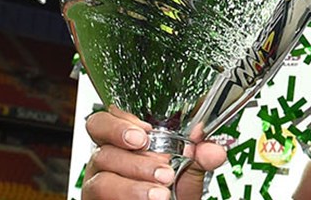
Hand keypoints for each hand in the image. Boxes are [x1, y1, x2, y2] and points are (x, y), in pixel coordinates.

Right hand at [82, 109, 226, 199]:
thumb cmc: (171, 193)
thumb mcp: (189, 172)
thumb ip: (200, 157)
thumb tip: (212, 150)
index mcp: (125, 142)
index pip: (108, 118)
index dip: (120, 120)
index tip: (145, 130)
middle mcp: (107, 159)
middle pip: (101, 142)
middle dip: (128, 147)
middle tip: (154, 156)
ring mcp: (99, 181)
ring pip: (103, 174)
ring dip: (135, 181)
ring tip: (162, 190)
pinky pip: (101, 194)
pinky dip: (128, 194)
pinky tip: (149, 198)